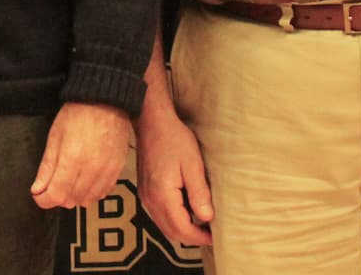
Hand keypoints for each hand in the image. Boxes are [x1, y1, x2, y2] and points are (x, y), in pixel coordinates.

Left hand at [31, 101, 132, 208]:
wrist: (106, 100)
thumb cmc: (79, 113)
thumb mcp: (55, 136)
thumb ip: (47, 167)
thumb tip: (38, 190)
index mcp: (73, 160)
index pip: (56, 196)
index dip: (43, 200)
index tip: (39, 195)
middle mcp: (92, 169)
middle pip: (71, 201)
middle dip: (58, 196)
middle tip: (52, 184)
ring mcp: (107, 171)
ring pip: (88, 200)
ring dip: (75, 196)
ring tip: (69, 182)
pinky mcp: (118, 169)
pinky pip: (103, 193)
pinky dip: (92, 192)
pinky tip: (85, 181)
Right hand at [135, 102, 212, 246]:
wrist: (151, 122)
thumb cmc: (173, 139)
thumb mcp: (192, 164)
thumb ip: (199, 193)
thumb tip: (207, 218)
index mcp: (162, 195)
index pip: (181, 229)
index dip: (200, 237)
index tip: (215, 236)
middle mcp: (150, 201)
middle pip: (171, 232)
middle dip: (192, 237)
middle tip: (211, 233)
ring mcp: (145, 197)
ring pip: (164, 226)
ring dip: (183, 229)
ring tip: (202, 223)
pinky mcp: (145, 192)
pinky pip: (160, 215)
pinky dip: (174, 219)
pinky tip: (188, 210)